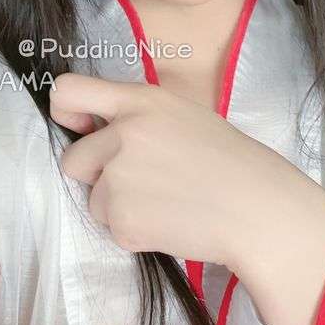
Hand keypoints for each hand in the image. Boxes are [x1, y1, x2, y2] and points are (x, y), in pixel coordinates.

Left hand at [49, 71, 324, 270]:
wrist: (258, 209)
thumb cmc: (230, 163)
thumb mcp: (183, 117)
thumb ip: (137, 117)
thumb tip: (95, 129)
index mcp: (140, 102)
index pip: (68, 91)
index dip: (66, 113)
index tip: (79, 128)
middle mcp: (123, 135)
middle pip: (74, 160)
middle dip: (97, 175)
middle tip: (143, 182)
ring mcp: (119, 178)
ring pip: (95, 200)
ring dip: (121, 207)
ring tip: (169, 203)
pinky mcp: (123, 220)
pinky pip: (113, 229)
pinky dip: (137, 232)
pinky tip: (171, 223)